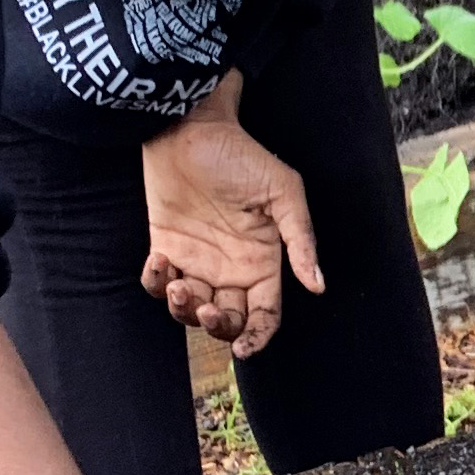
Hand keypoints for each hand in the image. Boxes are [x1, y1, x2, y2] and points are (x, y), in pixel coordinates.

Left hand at [140, 73, 320, 355]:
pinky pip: (157, 284)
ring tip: (180, 286)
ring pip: (190, 309)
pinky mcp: (165, 246)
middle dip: (218, 326)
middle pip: (228, 319)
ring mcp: (197, 259)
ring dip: (184, 310)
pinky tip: (160, 263)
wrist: (191, 127)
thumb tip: (318, 285)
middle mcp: (231, 267)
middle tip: (208, 307)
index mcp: (263, 260)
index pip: (265, 313)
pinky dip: (156, 284)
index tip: (243, 347)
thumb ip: (301, 239)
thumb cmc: (241, 154)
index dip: (257, 336)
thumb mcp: (284, 192)